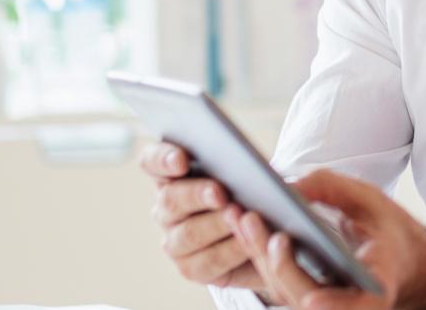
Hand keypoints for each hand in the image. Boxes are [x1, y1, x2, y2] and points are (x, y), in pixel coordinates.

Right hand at [140, 141, 276, 300]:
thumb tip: (264, 163)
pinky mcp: (191, 267)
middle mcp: (167, 206)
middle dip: (196, 194)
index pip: (153, 161)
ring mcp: (174, 239)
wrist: (272, 230)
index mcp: (173, 172)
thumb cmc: (260, 189)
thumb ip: (248, 161)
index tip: (182, 159)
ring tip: (240, 217)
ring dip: (215, 225)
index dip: (163, 158)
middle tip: (220, 193)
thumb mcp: (259, 170)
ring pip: (188, 233)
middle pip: (170, 199)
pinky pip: (206, 262)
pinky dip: (230, 251)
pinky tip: (250, 243)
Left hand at [228, 169, 425, 309]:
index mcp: (378, 285)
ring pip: (285, 291)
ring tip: (241, 217)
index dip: (334, 303)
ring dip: (259, 255)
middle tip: (255, 223)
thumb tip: (290, 187)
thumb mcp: (376, 202)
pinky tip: (244, 227)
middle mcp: (350, 303)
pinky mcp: (307, 295)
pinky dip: (261, 256)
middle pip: (305, 294)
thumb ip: (336, 190)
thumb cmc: (393, 232)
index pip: (356, 304)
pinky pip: (279, 283)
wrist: (405, 262)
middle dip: (277, 261)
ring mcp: (325, 303)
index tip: (313, 298)